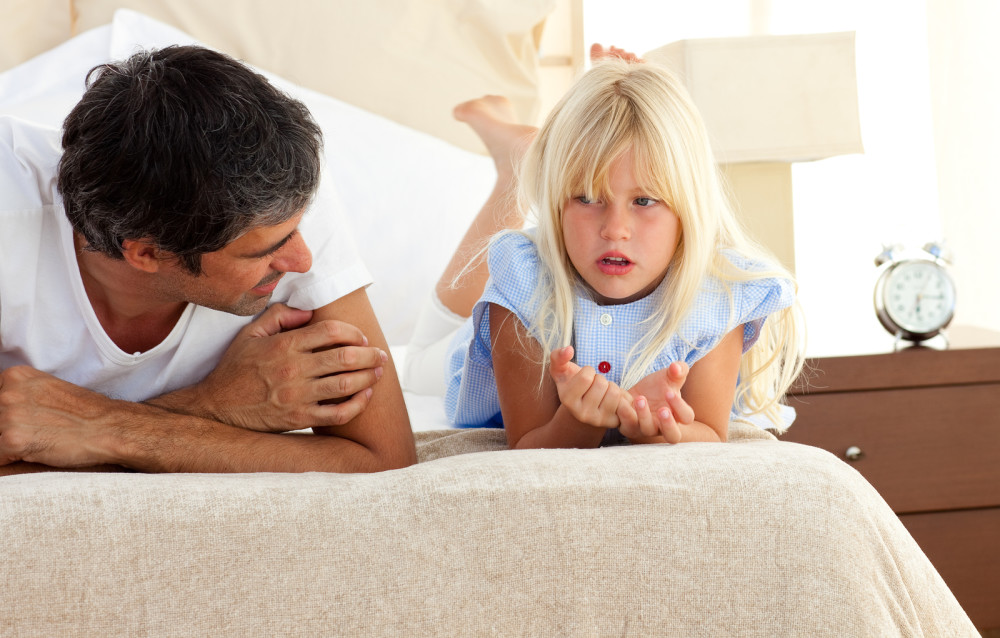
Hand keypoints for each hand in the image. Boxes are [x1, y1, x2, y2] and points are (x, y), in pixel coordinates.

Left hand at [0, 366, 122, 467]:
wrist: (110, 428)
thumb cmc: (84, 413)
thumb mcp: (47, 389)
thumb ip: (20, 395)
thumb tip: (5, 412)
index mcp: (16, 376)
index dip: (5, 416)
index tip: (22, 422)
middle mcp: (8, 392)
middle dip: (5, 431)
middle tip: (35, 433)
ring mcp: (10, 415)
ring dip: (7, 446)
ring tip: (35, 444)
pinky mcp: (14, 439)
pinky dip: (9, 461)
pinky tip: (32, 455)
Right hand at [171, 303, 387, 431]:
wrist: (217, 409)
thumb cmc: (235, 368)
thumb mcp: (250, 334)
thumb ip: (279, 316)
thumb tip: (309, 309)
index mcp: (284, 345)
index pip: (330, 331)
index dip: (353, 332)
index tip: (361, 337)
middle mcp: (293, 370)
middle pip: (344, 357)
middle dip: (370, 354)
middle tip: (381, 355)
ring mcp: (297, 396)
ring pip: (345, 384)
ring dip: (368, 377)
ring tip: (378, 372)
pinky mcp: (299, 419)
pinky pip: (337, 414)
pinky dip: (357, 405)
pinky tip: (364, 396)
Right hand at [548, 346, 625, 428]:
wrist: (586, 407)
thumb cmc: (574, 383)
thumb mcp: (562, 370)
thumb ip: (558, 357)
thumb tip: (568, 349)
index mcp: (567, 399)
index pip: (586, 376)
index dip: (588, 371)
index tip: (585, 377)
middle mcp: (581, 414)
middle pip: (601, 383)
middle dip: (600, 379)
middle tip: (594, 386)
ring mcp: (598, 420)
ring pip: (614, 392)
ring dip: (611, 387)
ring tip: (603, 393)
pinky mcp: (613, 423)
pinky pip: (624, 402)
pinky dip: (622, 396)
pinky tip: (613, 401)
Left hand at [620, 362, 693, 443]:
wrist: (633, 392)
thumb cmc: (656, 388)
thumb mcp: (668, 376)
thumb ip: (678, 370)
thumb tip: (676, 367)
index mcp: (677, 414)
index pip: (686, 417)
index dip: (680, 407)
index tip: (669, 393)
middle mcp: (663, 426)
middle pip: (672, 436)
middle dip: (668, 424)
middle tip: (662, 410)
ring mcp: (645, 429)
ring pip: (647, 430)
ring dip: (643, 416)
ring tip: (639, 399)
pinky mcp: (628, 427)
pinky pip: (626, 426)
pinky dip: (624, 413)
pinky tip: (623, 400)